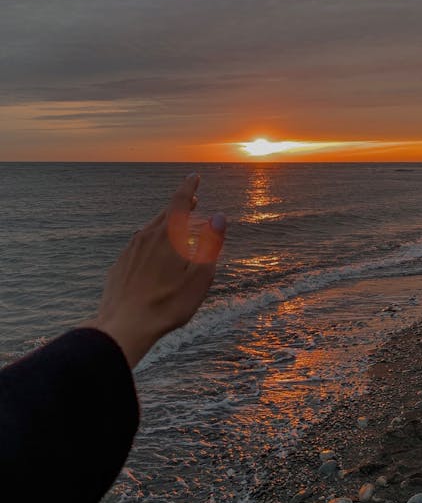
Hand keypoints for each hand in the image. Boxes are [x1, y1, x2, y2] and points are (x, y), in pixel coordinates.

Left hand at [81, 174, 225, 367]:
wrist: (123, 326)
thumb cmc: (167, 305)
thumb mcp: (199, 277)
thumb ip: (211, 244)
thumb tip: (219, 217)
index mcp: (168, 236)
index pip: (180, 202)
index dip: (189, 187)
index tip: (194, 176)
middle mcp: (146, 237)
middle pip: (166, 214)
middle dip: (181, 206)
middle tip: (192, 201)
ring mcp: (130, 250)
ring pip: (150, 229)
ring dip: (166, 224)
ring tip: (177, 228)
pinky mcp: (120, 264)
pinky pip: (139, 246)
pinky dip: (151, 242)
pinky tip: (154, 255)